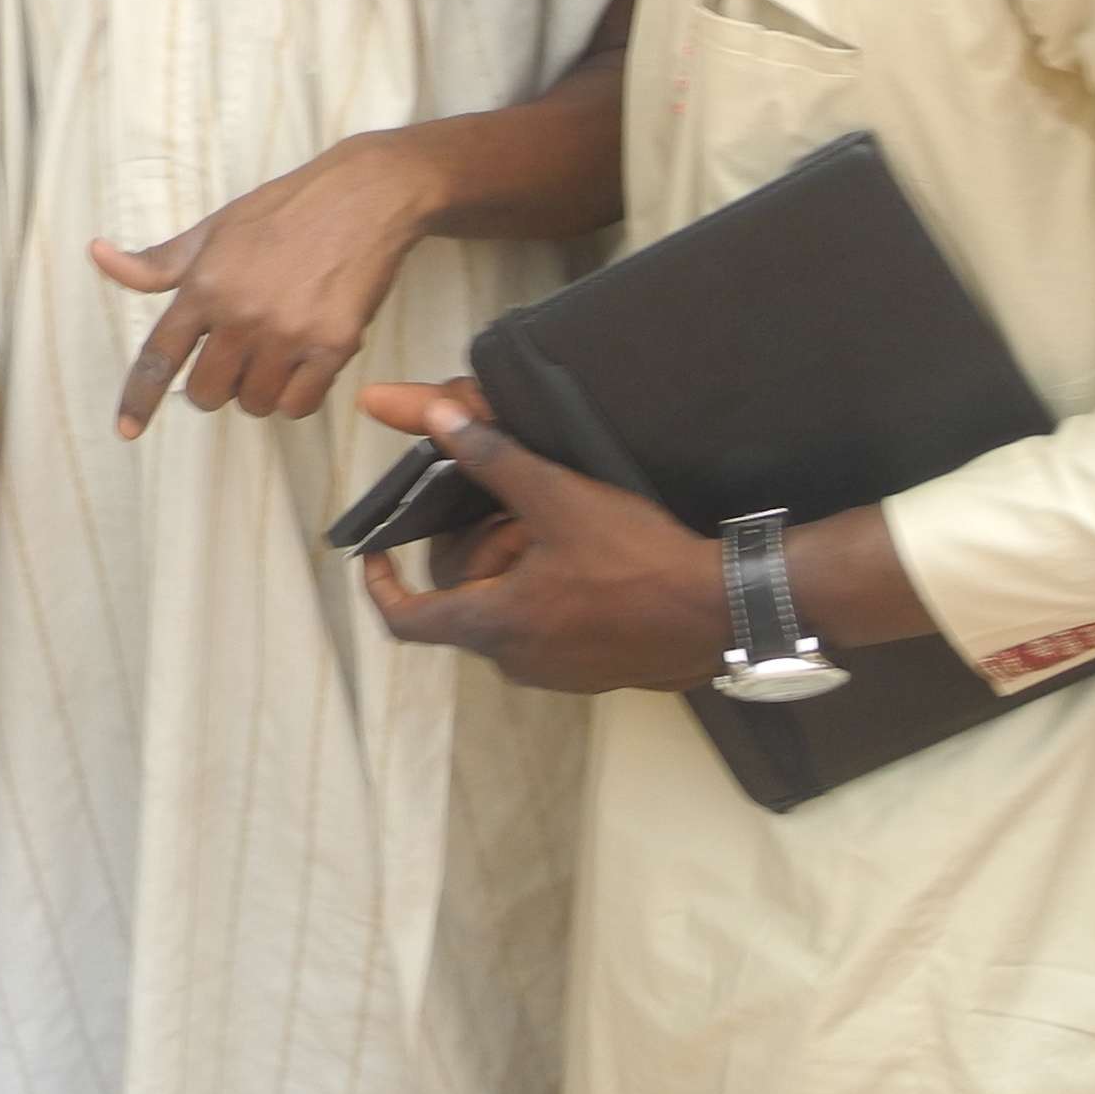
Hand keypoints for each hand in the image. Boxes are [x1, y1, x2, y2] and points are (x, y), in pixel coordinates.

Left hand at [99, 134, 434, 436]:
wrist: (363, 197)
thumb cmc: (283, 211)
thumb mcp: (212, 230)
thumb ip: (157, 261)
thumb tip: (99, 255)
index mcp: (205, 286)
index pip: (159, 356)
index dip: (139, 399)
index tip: (127, 430)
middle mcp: (241, 315)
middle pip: (207, 393)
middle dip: (213, 385)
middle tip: (234, 357)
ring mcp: (288, 333)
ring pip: (253, 403)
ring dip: (257, 390)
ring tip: (273, 352)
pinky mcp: (333, 345)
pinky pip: (299, 404)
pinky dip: (296, 396)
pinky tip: (302, 363)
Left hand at [351, 384, 722, 692]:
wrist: (720, 613)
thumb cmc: (634, 559)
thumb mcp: (558, 498)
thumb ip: (491, 458)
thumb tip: (437, 417)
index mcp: (494, 625)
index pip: (407, 619)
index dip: (382, 586)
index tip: (374, 556)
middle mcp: (516, 662)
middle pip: (461, 613)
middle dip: (467, 564)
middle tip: (495, 520)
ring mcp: (557, 676)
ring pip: (506, 624)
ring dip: (509, 582)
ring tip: (542, 534)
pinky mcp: (594, 676)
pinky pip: (546, 637)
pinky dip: (543, 602)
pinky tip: (579, 564)